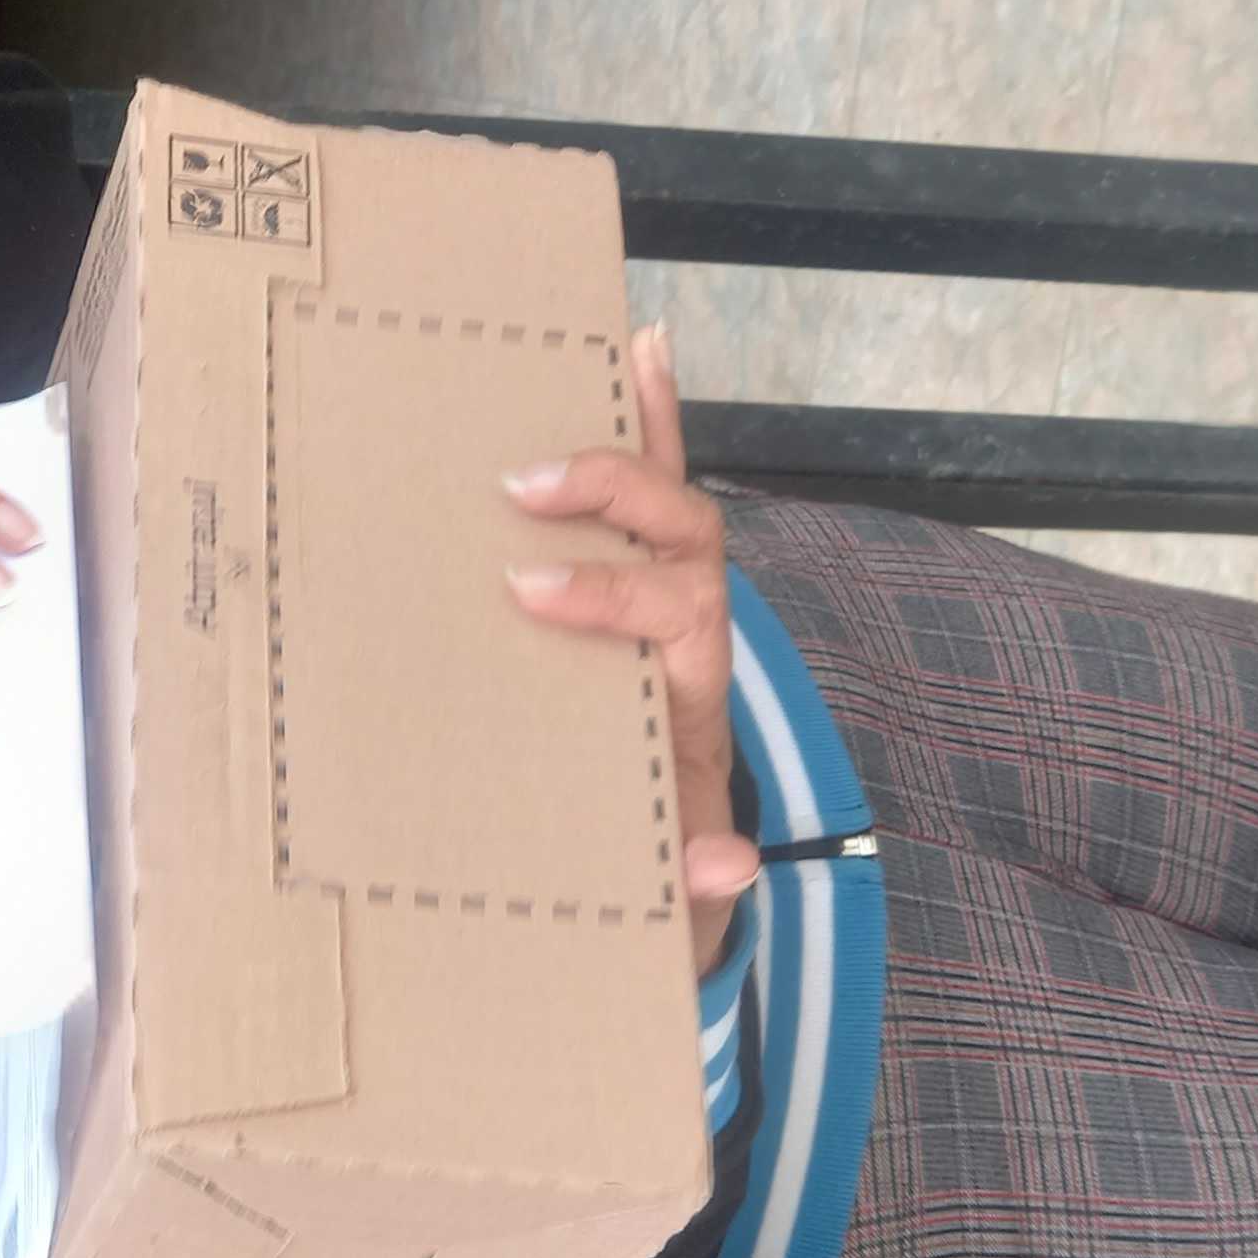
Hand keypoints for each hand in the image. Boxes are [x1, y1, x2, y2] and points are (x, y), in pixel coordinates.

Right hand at [504, 324, 761, 972]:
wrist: (673, 886)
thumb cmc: (657, 879)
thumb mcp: (679, 903)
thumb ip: (699, 885)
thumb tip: (731, 862)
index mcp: (695, 697)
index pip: (679, 612)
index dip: (614, 591)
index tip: (529, 590)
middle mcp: (693, 639)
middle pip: (690, 534)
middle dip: (618, 497)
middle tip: (526, 487)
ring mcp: (669, 611)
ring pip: (677, 502)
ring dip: (651, 430)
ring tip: (622, 355)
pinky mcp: (638, 595)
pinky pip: (651, 505)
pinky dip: (652, 428)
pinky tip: (640, 355)